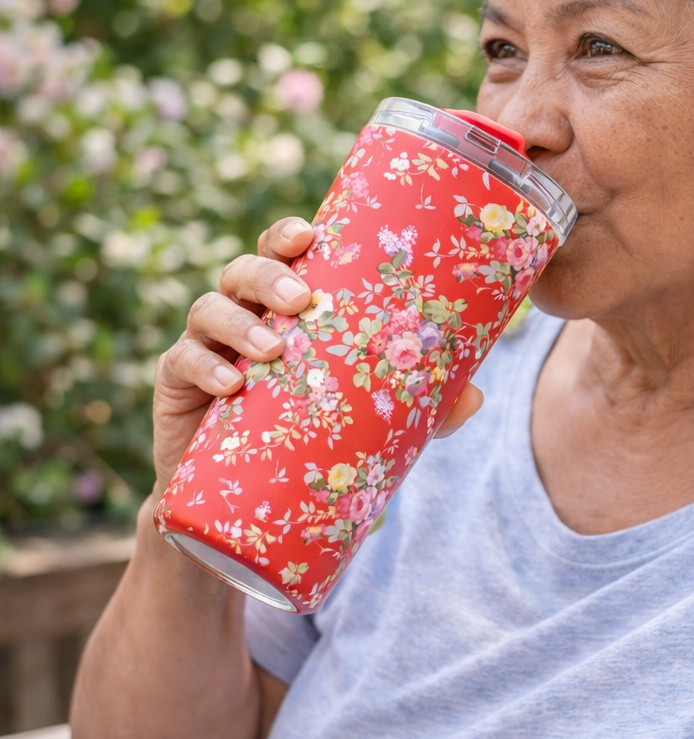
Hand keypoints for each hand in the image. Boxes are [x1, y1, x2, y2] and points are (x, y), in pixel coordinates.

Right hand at [151, 216, 482, 493]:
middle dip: (268, 273)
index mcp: (286, 308)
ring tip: (272, 349)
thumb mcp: (371, 422)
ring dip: (239, 321)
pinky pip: (182, 362)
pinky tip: (230, 386)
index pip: (282, 253)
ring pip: (209, 307)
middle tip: (299, 297)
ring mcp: (205, 347)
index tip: (310, 232)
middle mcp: (244, 315)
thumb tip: (474, 397)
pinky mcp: (175, 385)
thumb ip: (422, 408)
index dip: (289, 234)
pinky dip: (205, 367)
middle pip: (245, 269)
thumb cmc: (310, 441)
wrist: (244, 506)